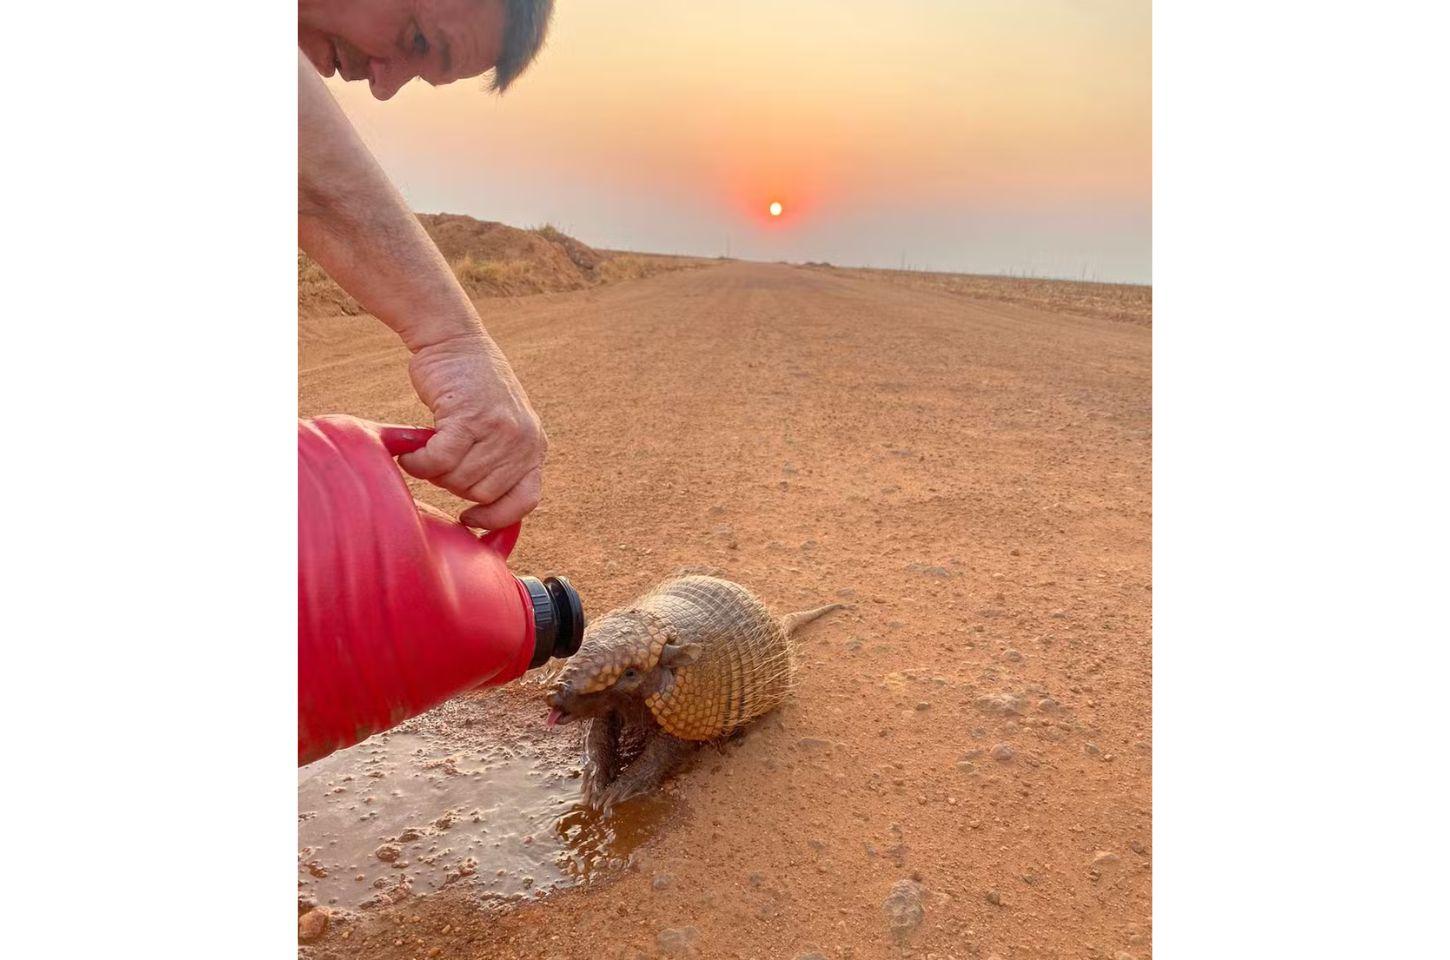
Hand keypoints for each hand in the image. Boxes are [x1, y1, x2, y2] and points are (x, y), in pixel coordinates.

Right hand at [398, 334, 546, 528]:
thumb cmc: (470, 387)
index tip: (469, 519)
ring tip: (426, 452)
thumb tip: (482, 508)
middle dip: (454, 486)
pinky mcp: (468, 418)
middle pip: (482, 494)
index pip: (525, 501)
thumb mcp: (502, 425)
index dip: (496, 518)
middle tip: (439, 463)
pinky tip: (410, 454)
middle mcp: (522, 440)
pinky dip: (420, 463)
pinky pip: (439, 460)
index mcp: (534, 447)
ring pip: (459, 480)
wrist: (455, 340)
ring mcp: (498, 429)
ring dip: (434, 472)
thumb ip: (500, 460)